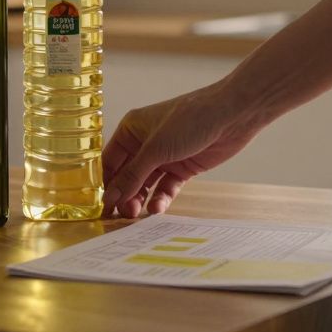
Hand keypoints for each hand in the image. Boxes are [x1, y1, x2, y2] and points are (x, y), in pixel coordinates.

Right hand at [102, 77, 269, 217]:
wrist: (230, 116)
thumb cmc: (189, 120)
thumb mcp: (156, 149)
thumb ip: (132, 175)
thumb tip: (111, 197)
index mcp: (131, 130)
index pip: (110, 160)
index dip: (105, 182)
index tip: (100, 205)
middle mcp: (145, 143)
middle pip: (127, 175)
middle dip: (123, 194)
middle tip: (121, 214)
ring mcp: (165, 156)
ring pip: (146, 183)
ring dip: (140, 199)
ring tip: (136, 214)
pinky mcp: (182, 167)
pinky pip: (166, 187)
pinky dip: (161, 198)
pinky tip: (157, 208)